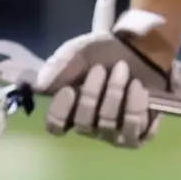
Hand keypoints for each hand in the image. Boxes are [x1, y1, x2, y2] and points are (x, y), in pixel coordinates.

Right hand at [34, 0, 180, 147]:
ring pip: (109, 127)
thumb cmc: (105, 52)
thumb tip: (38, 86)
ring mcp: (116, 132)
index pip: (55, 126)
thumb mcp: (79, 52)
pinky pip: (137, 133)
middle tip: (102, 68)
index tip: (69, 90)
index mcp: (71, 109)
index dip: (60, 112)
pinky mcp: (141, 132)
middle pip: (84, 124)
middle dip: (93, 93)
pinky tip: (140, 89)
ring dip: (116, 96)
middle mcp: (92, 126)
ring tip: (125, 72)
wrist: (141, 46)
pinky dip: (137, 108)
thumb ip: (58, 66)